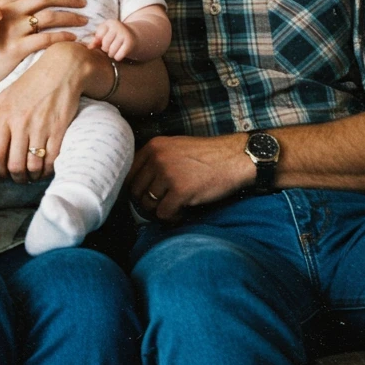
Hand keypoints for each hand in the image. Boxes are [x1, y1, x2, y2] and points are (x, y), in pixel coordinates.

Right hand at [0, 0, 86, 73]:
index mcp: (5, 1)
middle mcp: (10, 12)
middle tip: (83, 2)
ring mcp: (14, 30)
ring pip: (49, 16)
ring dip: (71, 17)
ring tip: (84, 20)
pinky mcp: (17, 48)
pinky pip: (45, 39)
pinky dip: (63, 37)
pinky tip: (74, 38)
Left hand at [0, 41, 90, 182]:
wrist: (63, 67)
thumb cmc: (33, 80)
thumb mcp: (7, 93)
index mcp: (6, 115)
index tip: (1, 172)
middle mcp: (22, 123)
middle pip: (14, 164)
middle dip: (16, 176)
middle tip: (19, 178)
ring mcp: (41, 127)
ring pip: (33, 165)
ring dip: (33, 175)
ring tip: (33, 175)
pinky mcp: (59, 129)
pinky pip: (52, 158)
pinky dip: (49, 168)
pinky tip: (47, 167)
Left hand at [87, 19, 134, 60]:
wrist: (134, 36)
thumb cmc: (115, 36)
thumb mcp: (105, 34)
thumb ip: (96, 40)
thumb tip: (89, 47)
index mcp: (110, 22)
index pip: (99, 36)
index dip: (100, 41)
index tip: (104, 40)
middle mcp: (118, 26)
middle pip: (105, 44)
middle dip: (106, 49)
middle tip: (110, 47)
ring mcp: (125, 34)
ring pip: (111, 51)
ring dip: (112, 54)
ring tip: (114, 50)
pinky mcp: (130, 43)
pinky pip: (118, 56)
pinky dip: (118, 57)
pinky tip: (120, 53)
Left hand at [128, 134, 250, 221]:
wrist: (234, 158)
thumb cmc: (207, 156)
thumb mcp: (175, 147)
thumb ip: (156, 160)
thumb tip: (137, 185)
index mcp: (154, 146)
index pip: (130, 174)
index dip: (137, 189)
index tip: (146, 196)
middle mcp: (157, 158)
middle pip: (136, 191)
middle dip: (147, 202)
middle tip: (162, 204)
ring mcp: (168, 174)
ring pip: (149, 204)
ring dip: (161, 210)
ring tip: (176, 206)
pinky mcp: (180, 191)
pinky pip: (164, 214)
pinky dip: (172, 217)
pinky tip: (183, 212)